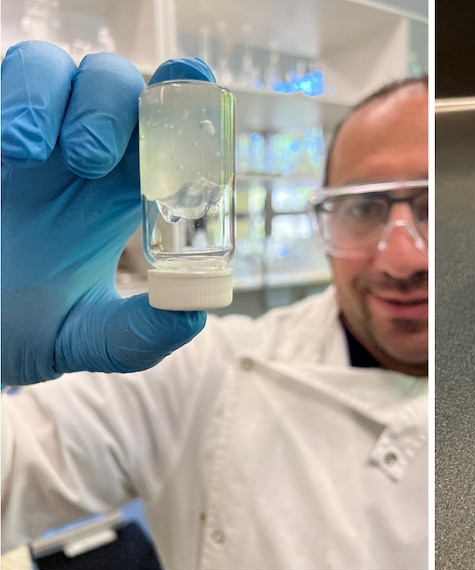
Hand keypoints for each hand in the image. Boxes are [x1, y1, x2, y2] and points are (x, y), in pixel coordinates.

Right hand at [1, 41, 215, 384]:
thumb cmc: (20, 326)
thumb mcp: (83, 338)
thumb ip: (136, 335)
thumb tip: (194, 313)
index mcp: (121, 191)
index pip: (166, 128)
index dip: (186, 95)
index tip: (197, 82)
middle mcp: (76, 153)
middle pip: (115, 85)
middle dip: (112, 106)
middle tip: (89, 161)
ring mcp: (21, 137)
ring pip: (49, 67)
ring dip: (48, 94)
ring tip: (27, 152)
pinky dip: (10, 98)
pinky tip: (7, 150)